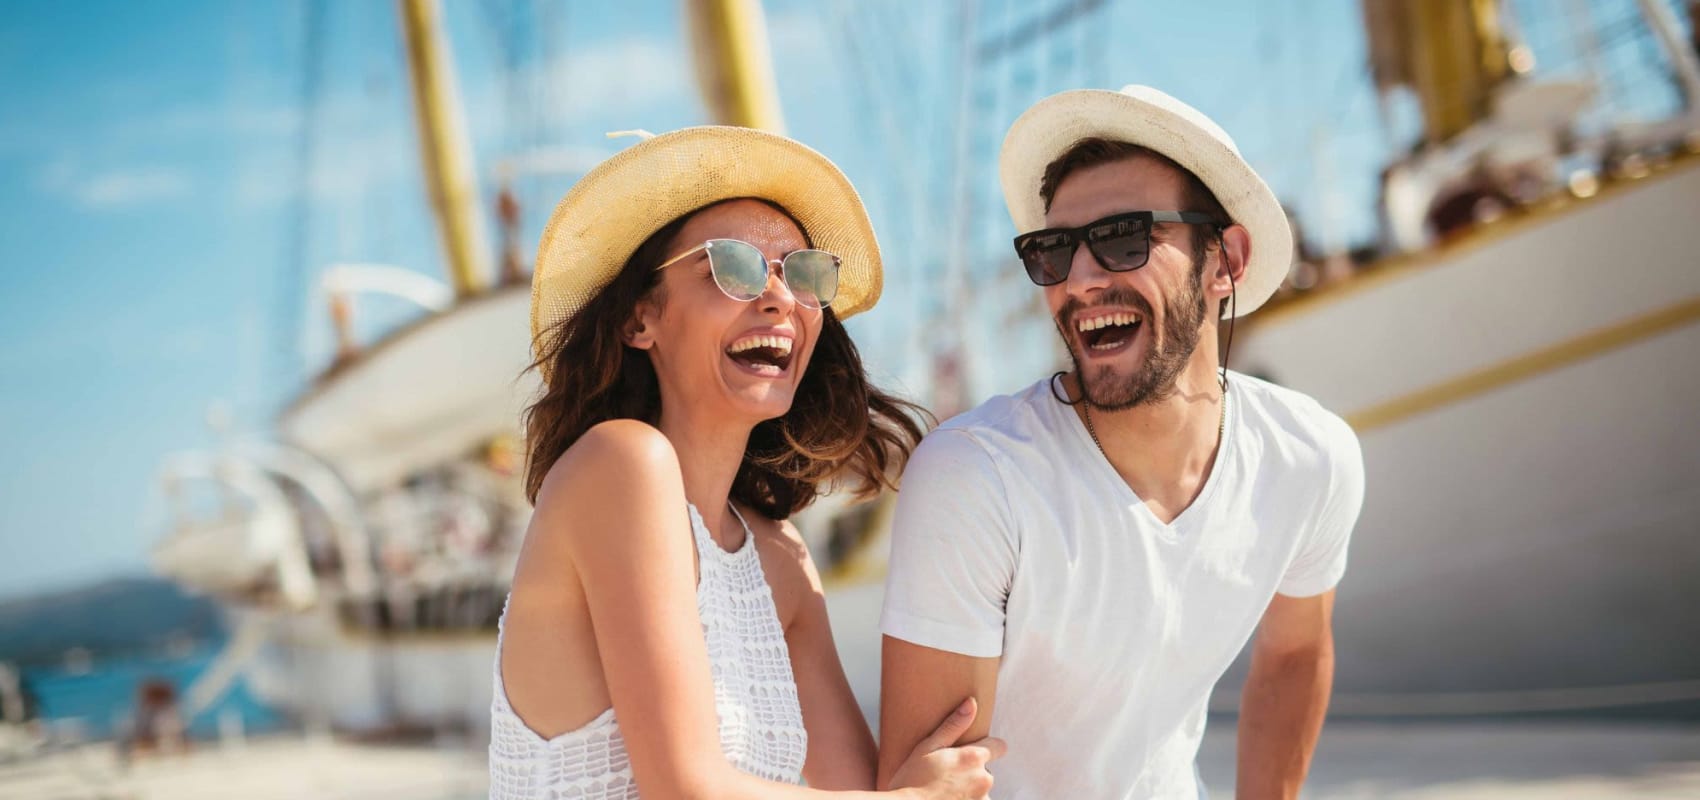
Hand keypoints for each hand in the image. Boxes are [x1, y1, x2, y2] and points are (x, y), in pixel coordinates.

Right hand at [888, 698, 1004, 799]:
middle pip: (987, 771)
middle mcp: (983, 779)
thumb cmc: (912, 779)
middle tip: (947, 775)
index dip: (988, 747)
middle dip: (972, 772)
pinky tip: (947, 799)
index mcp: (973, 758)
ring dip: (969, 791)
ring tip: (945, 791)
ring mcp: (982, 799)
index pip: (999, 746)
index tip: (974, 751)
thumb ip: (953, 726)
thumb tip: (971, 703)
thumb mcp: (927, 747)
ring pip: (981, 791)